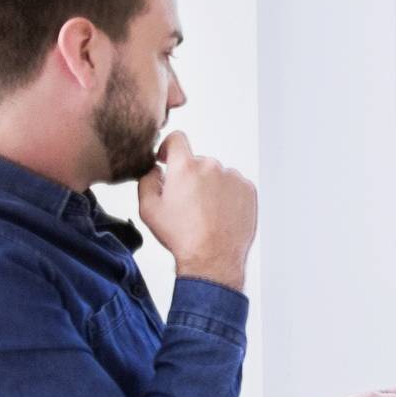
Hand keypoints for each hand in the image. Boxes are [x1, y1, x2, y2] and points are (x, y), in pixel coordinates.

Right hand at [136, 132, 258, 287]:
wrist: (213, 257)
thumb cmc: (181, 235)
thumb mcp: (148, 208)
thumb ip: (147, 180)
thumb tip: (156, 169)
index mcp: (186, 167)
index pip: (177, 139)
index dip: (169, 147)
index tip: (167, 159)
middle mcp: (212, 166)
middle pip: (198, 162)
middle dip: (190, 176)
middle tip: (186, 202)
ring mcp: (234, 178)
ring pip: (217, 175)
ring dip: (210, 186)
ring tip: (205, 213)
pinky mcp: (249, 190)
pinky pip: (234, 186)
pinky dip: (227, 195)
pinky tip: (219, 214)